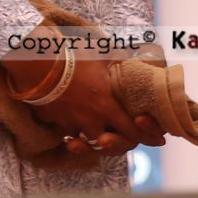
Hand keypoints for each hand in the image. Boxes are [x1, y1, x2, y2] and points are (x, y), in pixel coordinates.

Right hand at [0, 43, 163, 155]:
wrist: (38, 63)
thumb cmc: (73, 56)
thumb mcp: (102, 56)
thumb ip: (120, 63)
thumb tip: (137, 60)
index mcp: (107, 104)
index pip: (132, 130)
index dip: (147, 136)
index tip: (159, 140)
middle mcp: (91, 119)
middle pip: (110, 141)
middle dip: (118, 141)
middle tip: (125, 137)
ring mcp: (72, 123)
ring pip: (87, 139)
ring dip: (94, 137)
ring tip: (99, 132)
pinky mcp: (55, 122)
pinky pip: (67, 132)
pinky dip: (72, 131)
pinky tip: (74, 123)